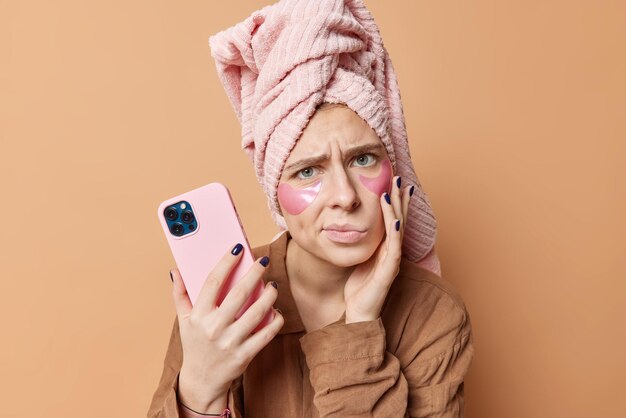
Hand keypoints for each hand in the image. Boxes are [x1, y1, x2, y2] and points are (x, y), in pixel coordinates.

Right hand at [170, 246, 283, 412]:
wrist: (202, 381)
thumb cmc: (194, 345)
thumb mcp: (183, 321)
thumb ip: (180, 294)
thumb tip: (175, 271)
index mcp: (198, 316)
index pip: (212, 282)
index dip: (226, 262)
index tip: (238, 248)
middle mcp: (214, 327)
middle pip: (239, 293)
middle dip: (254, 273)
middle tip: (263, 262)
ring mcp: (230, 342)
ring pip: (257, 312)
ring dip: (269, 295)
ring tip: (273, 285)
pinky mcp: (245, 355)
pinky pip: (266, 333)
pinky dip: (275, 319)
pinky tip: (276, 310)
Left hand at [343, 176, 411, 322]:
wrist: (359, 313)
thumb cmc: (358, 288)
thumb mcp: (357, 259)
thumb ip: (359, 243)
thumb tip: (347, 225)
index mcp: (384, 248)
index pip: (392, 219)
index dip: (394, 201)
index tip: (392, 181)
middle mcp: (392, 251)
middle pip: (399, 219)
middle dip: (400, 198)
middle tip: (399, 177)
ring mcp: (392, 260)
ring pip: (399, 229)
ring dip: (398, 208)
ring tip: (397, 190)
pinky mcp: (389, 270)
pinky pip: (393, 247)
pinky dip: (394, 231)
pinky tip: (394, 218)